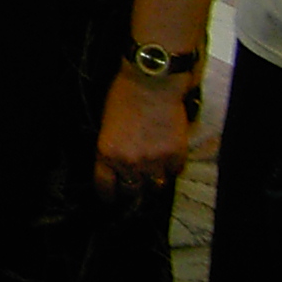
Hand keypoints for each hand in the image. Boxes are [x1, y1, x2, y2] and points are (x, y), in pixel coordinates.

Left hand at [94, 69, 192, 201]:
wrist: (151, 83)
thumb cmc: (123, 96)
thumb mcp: (106, 125)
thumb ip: (111, 150)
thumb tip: (116, 167)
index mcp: (106, 154)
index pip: (105, 187)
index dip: (109, 195)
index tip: (111, 198)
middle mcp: (129, 162)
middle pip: (132, 192)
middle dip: (132, 191)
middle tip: (135, 188)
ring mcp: (154, 161)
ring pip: (156, 187)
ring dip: (153, 182)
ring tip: (153, 175)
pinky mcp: (176, 156)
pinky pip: (174, 173)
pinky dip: (171, 169)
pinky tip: (168, 159)